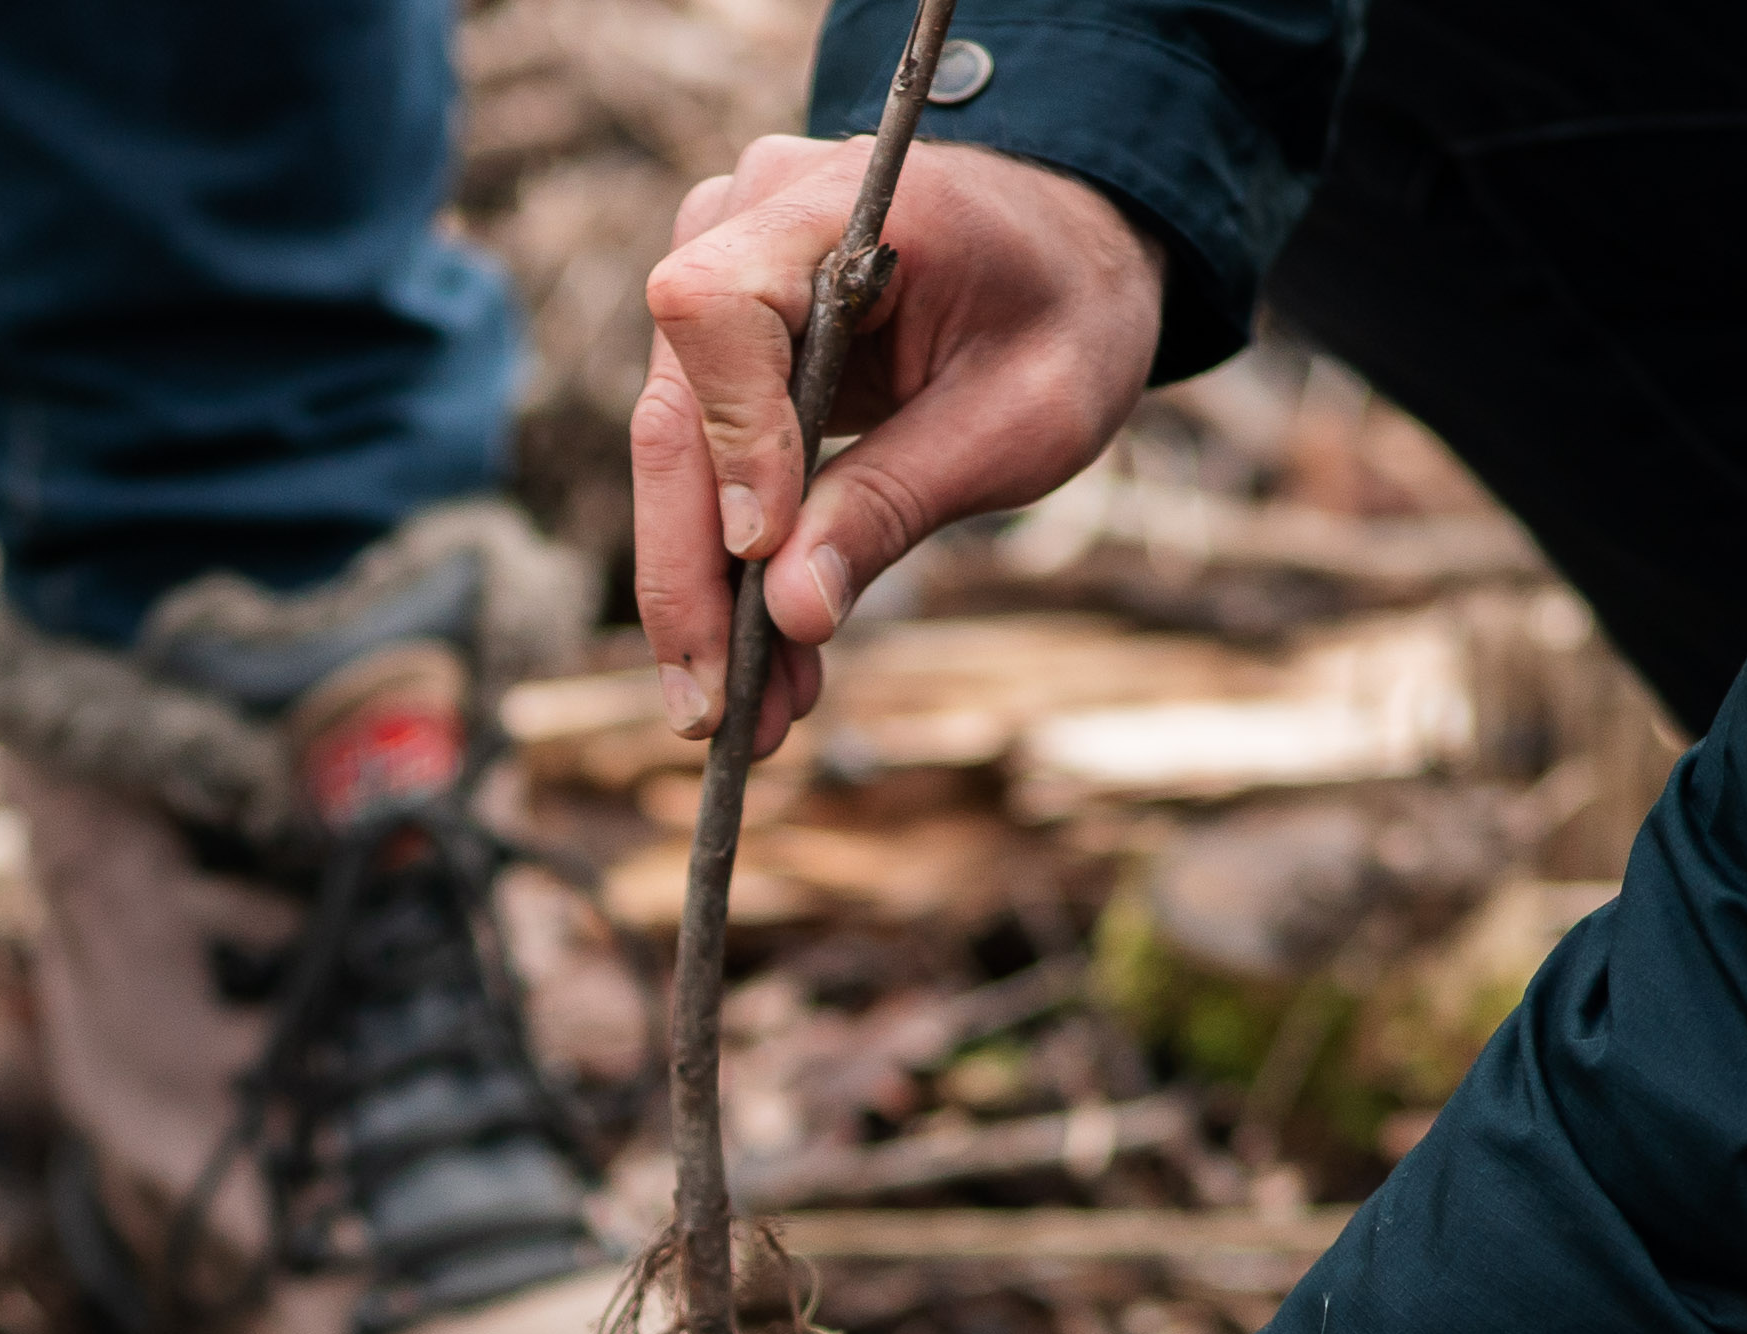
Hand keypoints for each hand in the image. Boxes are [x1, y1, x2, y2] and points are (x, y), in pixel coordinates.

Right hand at [633, 138, 1162, 755]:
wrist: (1073, 253)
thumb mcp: (1022, 415)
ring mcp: (722, 282)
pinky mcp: (723, 351)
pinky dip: (732, 572)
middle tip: (713, 708)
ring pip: (673, 457)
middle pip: (673, 411)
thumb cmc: (1067, 310)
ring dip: (705, 597)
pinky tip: (762, 662)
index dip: (731, 436)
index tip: (765, 554)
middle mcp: (747, 227)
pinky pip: (704, 470)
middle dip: (692, 574)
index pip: (717, 306)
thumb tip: (788, 613)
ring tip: (746, 717)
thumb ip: (901, 498)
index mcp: (839, 204)